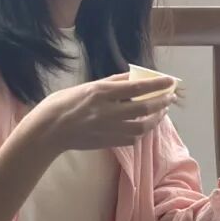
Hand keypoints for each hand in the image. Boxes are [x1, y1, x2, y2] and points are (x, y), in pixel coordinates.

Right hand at [31, 73, 175, 152]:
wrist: (48, 130)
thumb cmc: (64, 103)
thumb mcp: (87, 86)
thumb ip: (112, 83)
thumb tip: (135, 78)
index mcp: (101, 93)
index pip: (137, 87)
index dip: (157, 84)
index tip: (171, 81)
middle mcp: (107, 111)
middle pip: (144, 108)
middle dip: (162, 102)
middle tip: (171, 97)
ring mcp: (108, 129)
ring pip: (142, 126)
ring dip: (156, 119)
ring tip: (162, 111)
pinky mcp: (108, 142)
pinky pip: (132, 138)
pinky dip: (142, 131)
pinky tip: (146, 125)